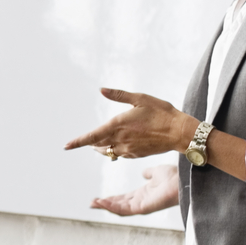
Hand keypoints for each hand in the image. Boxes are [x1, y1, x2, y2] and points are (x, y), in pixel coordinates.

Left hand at [64, 88, 200, 159]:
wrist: (179, 132)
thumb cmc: (161, 112)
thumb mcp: (140, 98)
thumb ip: (119, 95)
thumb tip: (101, 90)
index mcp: (118, 125)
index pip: (91, 136)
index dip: (77, 142)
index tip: (66, 146)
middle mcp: (120, 139)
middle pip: (97, 145)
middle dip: (89, 144)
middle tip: (83, 142)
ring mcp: (128, 149)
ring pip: (107, 151)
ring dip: (101, 148)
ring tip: (97, 144)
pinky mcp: (136, 154)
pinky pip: (119, 154)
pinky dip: (114, 150)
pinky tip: (118, 146)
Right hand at [92, 162, 180, 216]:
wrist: (181, 180)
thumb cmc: (173, 177)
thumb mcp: (157, 172)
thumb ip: (149, 173)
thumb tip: (144, 173)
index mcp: (143, 194)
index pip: (124, 199)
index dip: (112, 198)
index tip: (100, 197)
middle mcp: (141, 202)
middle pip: (119, 205)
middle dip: (105, 204)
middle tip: (92, 203)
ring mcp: (141, 206)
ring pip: (119, 209)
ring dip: (106, 207)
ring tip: (93, 204)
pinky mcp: (142, 208)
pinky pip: (124, 210)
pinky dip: (111, 207)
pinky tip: (102, 202)